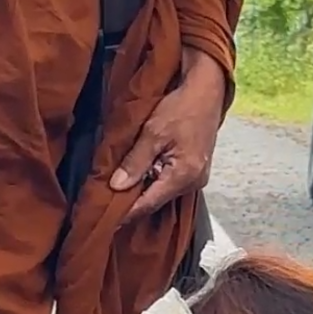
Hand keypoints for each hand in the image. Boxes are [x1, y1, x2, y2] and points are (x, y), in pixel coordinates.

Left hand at [111, 51, 227, 221]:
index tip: (106, 221)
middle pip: (157, 200)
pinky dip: (155, 180)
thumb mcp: (153, 133)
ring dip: (144, 189)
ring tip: (120, 188)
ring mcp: (197, 177)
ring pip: (163, 191)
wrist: (206, 92)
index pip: (149, 204)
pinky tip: (141, 174)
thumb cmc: (181, 108)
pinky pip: (171, 182)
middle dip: (133, 201)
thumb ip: (135, 162)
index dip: (126, 213)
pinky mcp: (196, 169)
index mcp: (183, 176)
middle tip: (107, 202)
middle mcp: (194, 183)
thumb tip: (117, 186)